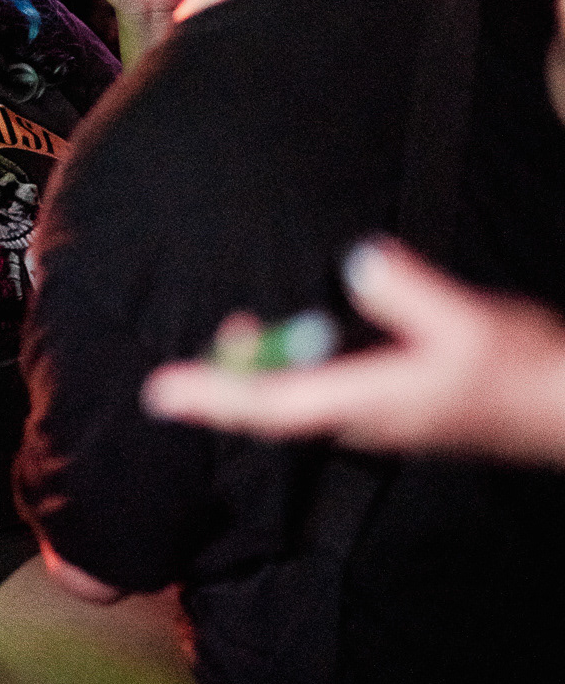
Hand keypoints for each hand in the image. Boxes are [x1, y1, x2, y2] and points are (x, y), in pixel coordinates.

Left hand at [144, 238, 564, 462]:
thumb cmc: (522, 372)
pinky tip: (299, 341)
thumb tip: (360, 262)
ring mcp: (378, 420)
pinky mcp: (393, 410)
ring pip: (298, 401)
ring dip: (263, 371)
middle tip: (202, 344)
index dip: (212, 396)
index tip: (160, 393)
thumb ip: (411, 293)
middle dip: (230, 377)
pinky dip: (297, 369)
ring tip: (237, 331)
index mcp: (369, 404)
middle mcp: (363, 421)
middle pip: (273, 407)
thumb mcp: (468, 322)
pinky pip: (325, 394)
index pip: (270, 406)